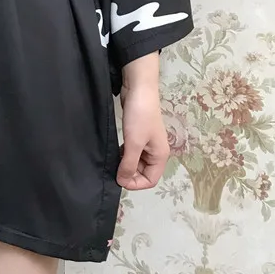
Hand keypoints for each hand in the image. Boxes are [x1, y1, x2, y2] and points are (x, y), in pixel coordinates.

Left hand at [116, 53, 169, 190]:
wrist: (138, 89)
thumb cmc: (139, 117)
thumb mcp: (134, 143)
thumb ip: (129, 164)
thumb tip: (122, 181)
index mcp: (160, 156)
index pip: (150, 180)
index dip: (135, 183)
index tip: (119, 178)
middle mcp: (156, 152)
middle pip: (143, 173)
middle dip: (129, 174)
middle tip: (113, 168)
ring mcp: (147, 143)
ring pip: (136, 163)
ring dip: (125, 164)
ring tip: (113, 160)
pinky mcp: (138, 135)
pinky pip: (132, 152)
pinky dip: (124, 154)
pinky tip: (115, 150)